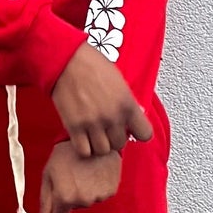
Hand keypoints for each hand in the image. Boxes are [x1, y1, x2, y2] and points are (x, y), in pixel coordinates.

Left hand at [38, 142, 121, 212]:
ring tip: (84, 171)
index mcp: (64, 197)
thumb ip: (45, 200)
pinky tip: (95, 171)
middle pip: (75, 208)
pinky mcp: (111, 190)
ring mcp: (99, 196)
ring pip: (89, 201)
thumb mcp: (49, 174)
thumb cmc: (66, 153)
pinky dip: (98, 186)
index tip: (59, 208)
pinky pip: (101, 194)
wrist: (92, 137)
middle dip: (72, 196)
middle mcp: (83, 200)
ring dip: (86, 190)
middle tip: (73, 175)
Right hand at [50, 42, 153, 159]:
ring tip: (94, 134)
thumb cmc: (92, 65)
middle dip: (114, 138)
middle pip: (120, 144)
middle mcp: (113, 117)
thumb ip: (128, 102)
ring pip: (102, 150)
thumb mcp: (119, 81)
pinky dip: (84, 147)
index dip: (137, 133)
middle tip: (107, 129)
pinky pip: (84, 151)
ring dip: (99, 144)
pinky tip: (82, 137)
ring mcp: (93, 124)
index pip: (145, 134)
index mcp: (127, 104)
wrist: (67, 61)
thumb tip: (136, 114)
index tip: (131, 130)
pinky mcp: (75, 127)